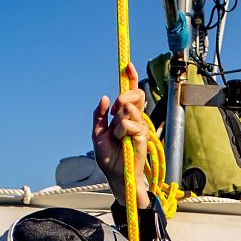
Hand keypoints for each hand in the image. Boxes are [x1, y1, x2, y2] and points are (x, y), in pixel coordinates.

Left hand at [91, 64, 150, 208]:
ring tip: (117, 137)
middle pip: (135, 95)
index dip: (130, 77)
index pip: (131, 92)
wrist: (115, 174)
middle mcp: (135, 117)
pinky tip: (122, 141)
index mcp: (125, 115)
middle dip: (123, 97)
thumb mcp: (97, 133)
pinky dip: (120, 132)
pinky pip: (129, 124)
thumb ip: (99, 115)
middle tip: (115, 110)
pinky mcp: (143, 135)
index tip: (128, 65)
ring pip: (128, 110)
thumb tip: (104, 98)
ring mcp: (141, 126)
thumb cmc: (109, 156)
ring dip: (117, 123)